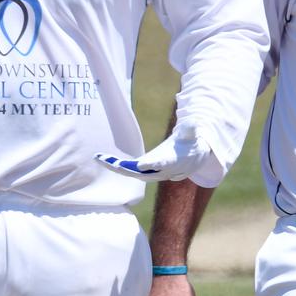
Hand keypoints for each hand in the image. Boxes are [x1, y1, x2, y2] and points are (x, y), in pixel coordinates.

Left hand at [95, 122, 211, 182]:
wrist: (193, 157)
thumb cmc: (191, 141)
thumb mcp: (192, 133)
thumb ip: (191, 129)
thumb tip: (194, 122)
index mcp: (172, 160)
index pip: (161, 163)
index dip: (152, 164)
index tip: (141, 164)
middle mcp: (161, 170)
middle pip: (140, 172)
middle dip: (124, 168)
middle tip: (109, 161)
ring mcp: (153, 172)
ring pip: (132, 172)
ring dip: (116, 167)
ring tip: (100, 158)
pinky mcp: (147, 172)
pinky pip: (130, 170)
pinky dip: (118, 166)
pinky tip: (105, 160)